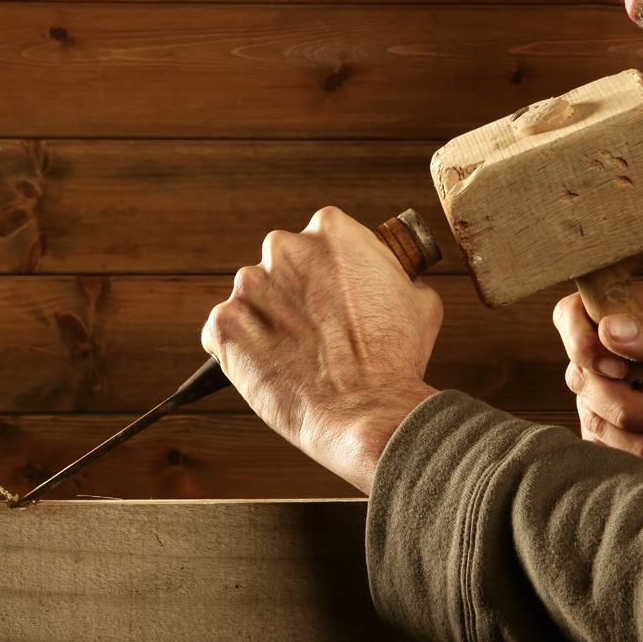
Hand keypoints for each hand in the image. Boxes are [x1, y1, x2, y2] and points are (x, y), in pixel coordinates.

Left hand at [202, 207, 443, 493]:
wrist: (368, 413)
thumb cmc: (396, 359)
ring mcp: (248, 287)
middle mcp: (283, 247)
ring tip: (297, 355)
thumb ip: (392, 273)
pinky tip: (272, 368)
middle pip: (283, 265)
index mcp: (331, 229)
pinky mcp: (223, 326)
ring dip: (269, 321)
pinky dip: (242, 349)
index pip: (320, 240)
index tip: (335, 298)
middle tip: (318, 330)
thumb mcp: (418, 298)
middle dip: (296, 294)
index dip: (330, 273)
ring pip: (253, 299)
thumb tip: (386, 276)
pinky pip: (226, 332)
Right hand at [553, 282, 642, 493]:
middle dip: (623, 404)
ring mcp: (606, 393)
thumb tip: (609, 329)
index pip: (573, 313)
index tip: (617, 368)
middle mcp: (612, 351)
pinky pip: (600, 445)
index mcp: (634, 315)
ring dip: (638, 436)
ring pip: (590, 414)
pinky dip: (639, 455)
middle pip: (579, 372)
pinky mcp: (607, 430)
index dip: (580, 340)